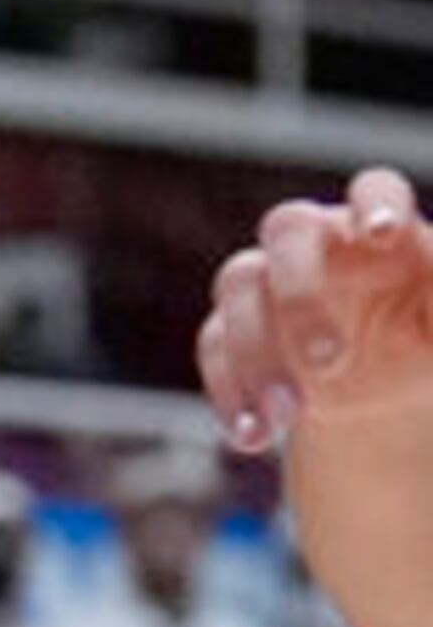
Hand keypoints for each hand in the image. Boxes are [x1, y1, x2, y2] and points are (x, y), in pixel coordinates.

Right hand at [201, 165, 432, 453]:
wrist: (381, 390)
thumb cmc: (422, 335)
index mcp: (376, 227)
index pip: (375, 190)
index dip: (377, 205)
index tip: (386, 234)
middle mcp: (316, 241)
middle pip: (288, 231)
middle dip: (302, 295)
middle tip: (330, 361)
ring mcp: (266, 280)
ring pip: (239, 288)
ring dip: (258, 354)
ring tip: (290, 416)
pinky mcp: (233, 326)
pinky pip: (214, 346)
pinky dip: (230, 391)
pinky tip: (253, 436)